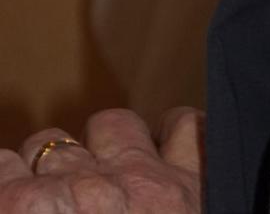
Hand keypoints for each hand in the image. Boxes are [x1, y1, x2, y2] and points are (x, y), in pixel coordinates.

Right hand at [0, 107, 202, 210]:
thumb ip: (25, 210)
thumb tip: (21, 198)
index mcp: (35, 213)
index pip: (4, 172)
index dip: (6, 180)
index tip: (10, 186)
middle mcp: (86, 188)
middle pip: (51, 147)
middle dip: (48, 163)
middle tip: (55, 191)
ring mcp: (143, 177)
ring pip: (112, 124)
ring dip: (105, 142)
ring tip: (105, 167)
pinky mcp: (191, 180)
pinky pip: (184, 128)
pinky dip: (176, 134)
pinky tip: (169, 146)